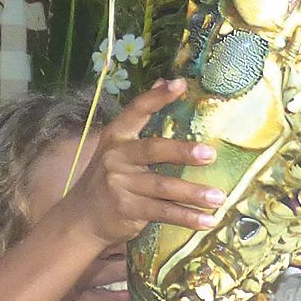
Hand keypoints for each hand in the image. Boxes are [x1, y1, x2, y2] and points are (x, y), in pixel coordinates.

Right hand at [67, 78, 225, 245]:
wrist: (81, 218)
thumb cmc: (109, 177)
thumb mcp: (119, 146)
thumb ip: (142, 118)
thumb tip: (164, 80)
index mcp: (116, 136)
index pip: (137, 110)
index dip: (157, 97)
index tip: (180, 84)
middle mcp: (116, 158)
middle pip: (153, 150)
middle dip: (182, 152)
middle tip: (210, 154)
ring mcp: (121, 185)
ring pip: (163, 187)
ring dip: (193, 193)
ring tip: (219, 197)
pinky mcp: (128, 210)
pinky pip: (163, 212)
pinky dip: (187, 218)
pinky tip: (208, 221)